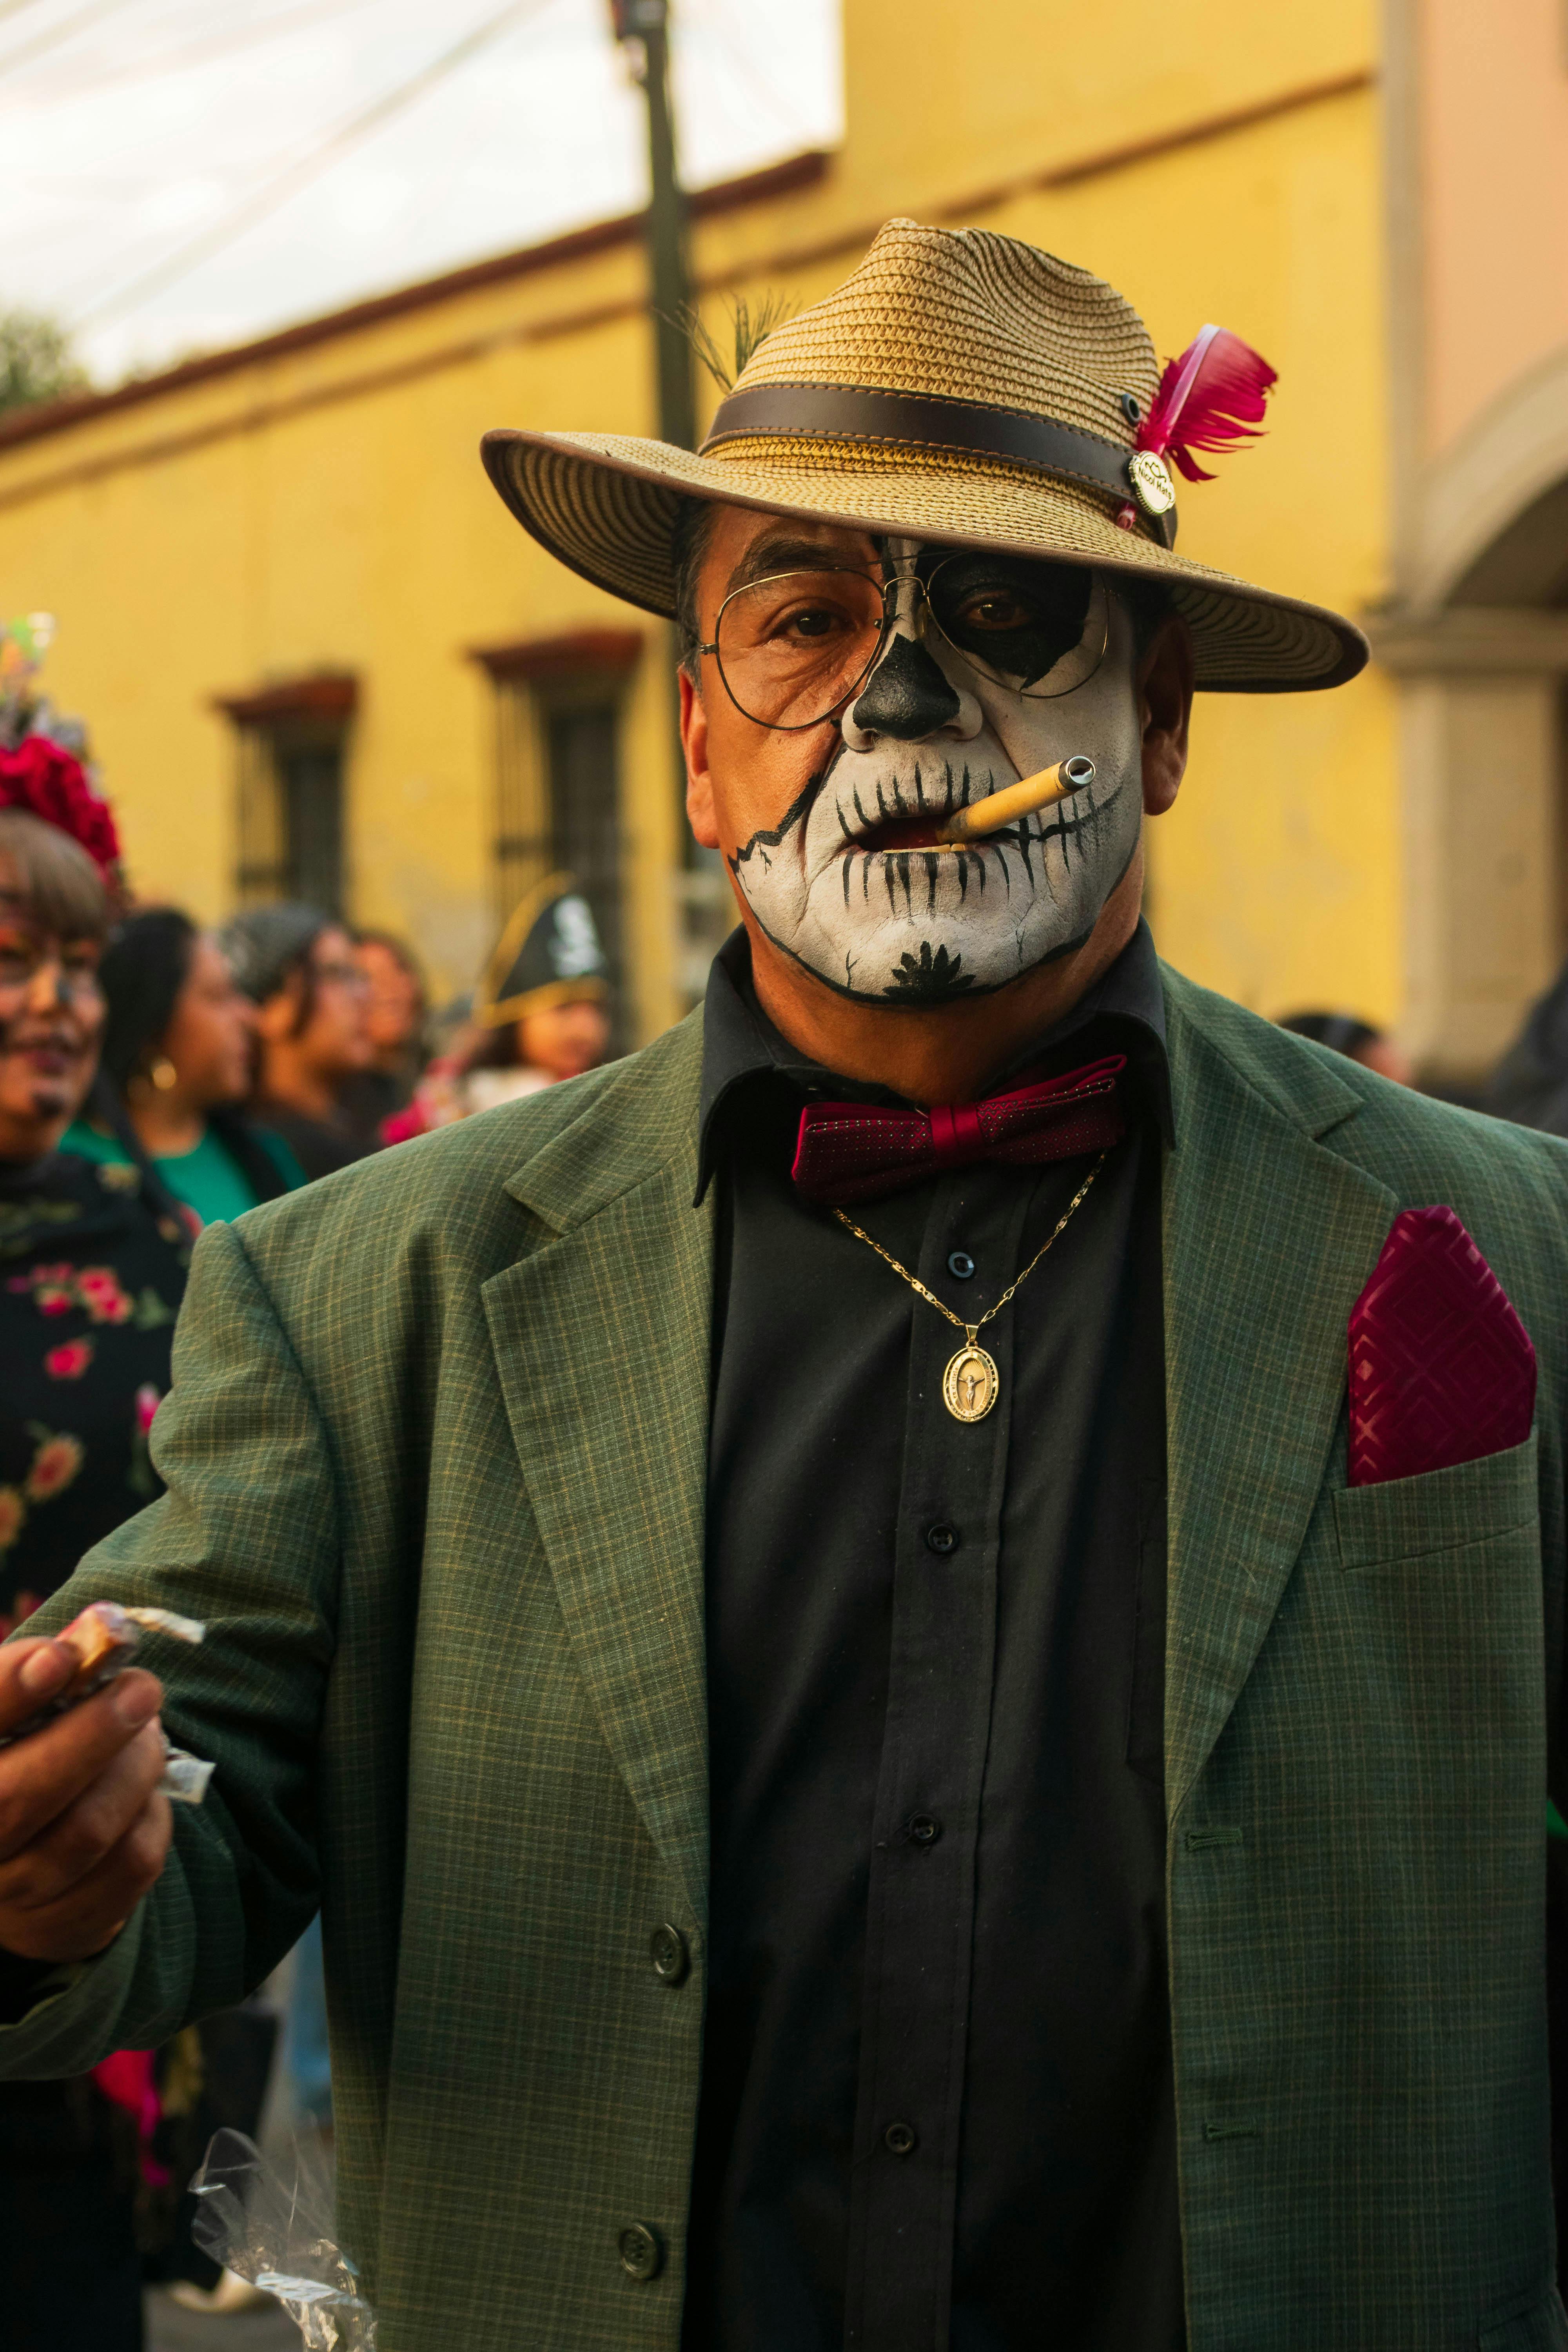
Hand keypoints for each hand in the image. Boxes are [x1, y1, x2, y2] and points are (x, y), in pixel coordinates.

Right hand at [0, 1637, 171, 1963]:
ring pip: (85, 1832)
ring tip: (147, 1730)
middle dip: (90, 1735)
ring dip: (132, 1768)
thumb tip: (75, 1647)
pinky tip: (143, 1788)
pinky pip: (129, 1864)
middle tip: (142, 1688)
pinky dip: (150, 1813)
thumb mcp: (16, 1711)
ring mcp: (5, 1899)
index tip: (59, 1658)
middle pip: (16, 1798)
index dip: (5, 1692)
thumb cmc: (18, 1757)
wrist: (20, 1857)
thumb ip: (34, 1673)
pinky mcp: (61, 1925)